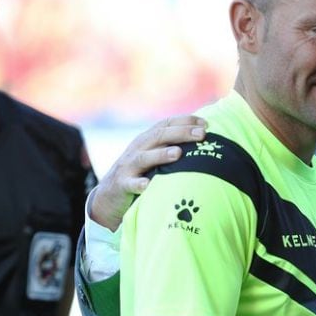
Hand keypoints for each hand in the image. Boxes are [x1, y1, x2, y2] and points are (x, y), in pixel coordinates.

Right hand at [90, 115, 206, 230]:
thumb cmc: (140, 174)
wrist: (109, 195)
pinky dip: (138, 184)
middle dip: (181, 133)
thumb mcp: (154, 157)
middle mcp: (138, 148)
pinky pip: (130, 184)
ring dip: (161, 155)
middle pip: (159, 136)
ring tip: (178, 153)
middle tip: (202, 135)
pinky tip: (147, 185)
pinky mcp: (122, 184)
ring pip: (144, 158)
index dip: (185, 121)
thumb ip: (172, 148)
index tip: (206, 123)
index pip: (166, 124)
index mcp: (147, 140)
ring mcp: (128, 166)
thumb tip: (204, 142)